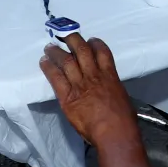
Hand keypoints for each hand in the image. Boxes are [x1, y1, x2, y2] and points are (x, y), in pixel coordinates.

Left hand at [40, 34, 139, 148]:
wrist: (114, 133)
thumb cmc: (123, 119)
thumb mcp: (122, 97)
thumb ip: (112, 89)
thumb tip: (109, 89)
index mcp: (110, 76)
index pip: (102, 52)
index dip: (95, 43)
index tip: (90, 40)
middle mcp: (94, 76)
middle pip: (82, 51)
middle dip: (72, 39)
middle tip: (64, 33)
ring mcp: (80, 85)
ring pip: (67, 61)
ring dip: (57, 51)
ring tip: (49, 47)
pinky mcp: (68, 97)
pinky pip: (56, 78)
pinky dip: (49, 68)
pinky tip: (43, 61)